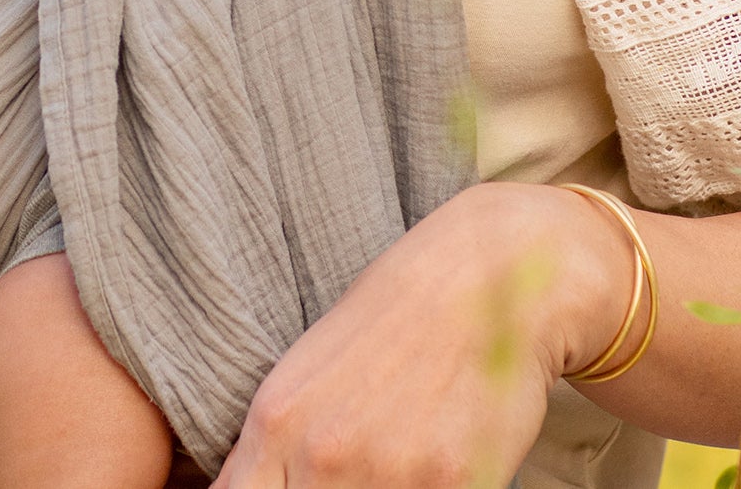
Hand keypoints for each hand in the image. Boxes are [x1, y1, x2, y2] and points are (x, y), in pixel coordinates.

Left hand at [211, 183, 629, 488]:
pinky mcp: (450, 485)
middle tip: (357, 470)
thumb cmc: (397, 316)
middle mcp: (320, 453)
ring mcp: (384, 473)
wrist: (486, 272)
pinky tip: (438, 464)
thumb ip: (279, 444)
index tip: (291, 486)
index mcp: (276, 420)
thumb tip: (254, 485)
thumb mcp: (311, 370)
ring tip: (399, 462)